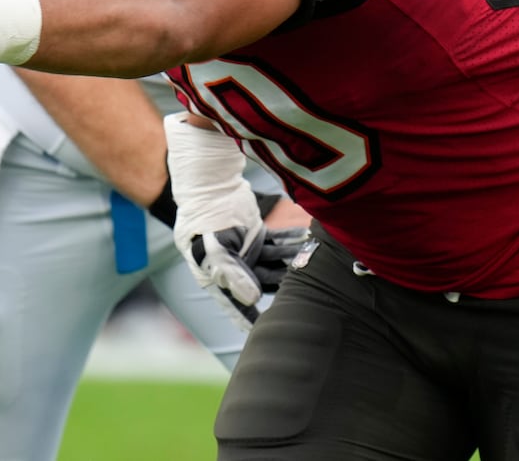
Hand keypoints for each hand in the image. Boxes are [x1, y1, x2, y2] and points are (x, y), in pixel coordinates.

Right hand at [180, 221, 309, 327]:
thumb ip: (232, 274)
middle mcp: (233, 268)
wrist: (209, 184)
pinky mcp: (257, 237)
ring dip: (292, 261)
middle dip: (285, 286)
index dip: (252, 319)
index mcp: (217, 276)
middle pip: (262, 284)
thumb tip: (252, 298)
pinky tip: (308, 238)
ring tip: (313, 259)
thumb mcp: (214, 249)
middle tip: (309, 290)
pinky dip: (291, 242)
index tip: (269, 334)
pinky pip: (277, 244)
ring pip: (275, 263)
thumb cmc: (205, 219)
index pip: (236, 304)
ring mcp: (246, 252)